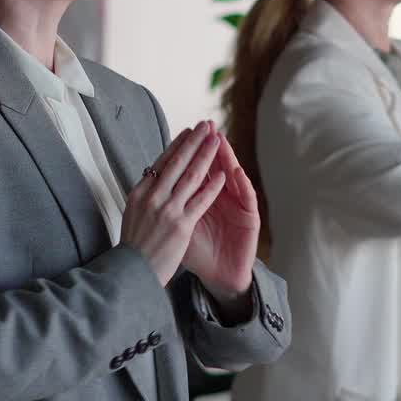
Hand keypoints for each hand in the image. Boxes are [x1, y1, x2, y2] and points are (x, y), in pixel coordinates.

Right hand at [120, 121, 225, 285]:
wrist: (130, 272)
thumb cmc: (133, 246)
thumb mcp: (132, 214)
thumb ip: (145, 197)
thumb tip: (152, 180)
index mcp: (139, 193)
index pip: (161, 162)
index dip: (177, 145)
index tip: (187, 131)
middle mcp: (152, 197)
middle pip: (177, 163)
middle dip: (193, 142)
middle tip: (205, 126)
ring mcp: (166, 210)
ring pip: (191, 176)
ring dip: (206, 156)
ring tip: (217, 141)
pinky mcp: (180, 225)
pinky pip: (200, 201)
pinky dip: (212, 186)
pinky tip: (222, 175)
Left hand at [182, 126, 260, 303]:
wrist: (219, 276)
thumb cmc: (198, 252)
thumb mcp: (179, 226)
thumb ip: (171, 204)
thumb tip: (149, 182)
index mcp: (203, 197)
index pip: (197, 169)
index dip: (191, 152)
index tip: (183, 132)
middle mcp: (223, 196)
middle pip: (216, 166)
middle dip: (208, 146)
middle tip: (205, 125)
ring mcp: (238, 205)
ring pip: (233, 176)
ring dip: (227, 157)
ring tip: (221, 139)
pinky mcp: (250, 218)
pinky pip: (248, 198)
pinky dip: (242, 184)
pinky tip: (235, 171)